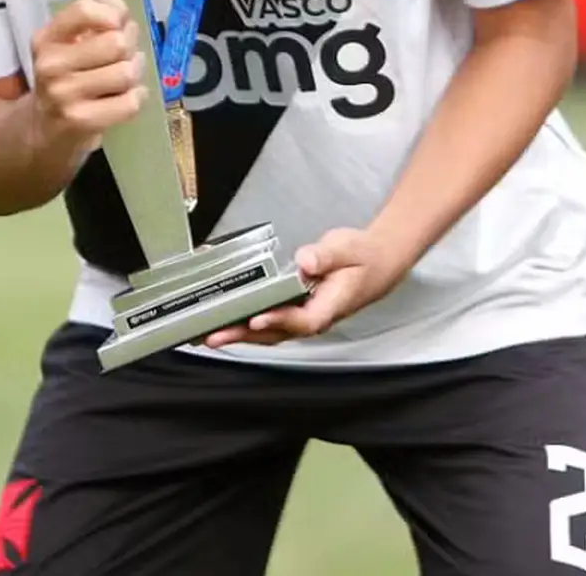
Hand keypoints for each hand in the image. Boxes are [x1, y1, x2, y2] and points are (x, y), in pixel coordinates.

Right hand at [28, 0, 143, 161]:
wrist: (43, 132)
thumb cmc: (69, 76)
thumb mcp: (75, 39)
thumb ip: (106, 2)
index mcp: (48, 37)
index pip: (88, 9)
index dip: (116, 14)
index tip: (118, 23)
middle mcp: (51, 63)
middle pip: (116, 42)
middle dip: (131, 47)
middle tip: (125, 53)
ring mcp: (63, 94)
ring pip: (127, 72)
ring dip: (136, 73)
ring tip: (125, 76)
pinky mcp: (80, 121)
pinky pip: (130, 102)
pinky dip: (137, 97)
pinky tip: (126, 97)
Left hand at [201, 227, 407, 348]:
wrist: (377, 263)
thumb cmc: (363, 256)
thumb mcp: (348, 249)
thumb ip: (326, 255)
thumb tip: (305, 261)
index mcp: (331, 306)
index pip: (303, 319)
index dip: (279, 320)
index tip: (256, 318)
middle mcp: (314, 318)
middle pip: (277, 333)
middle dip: (244, 336)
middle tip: (214, 336)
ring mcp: (303, 317)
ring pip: (269, 332)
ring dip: (240, 334)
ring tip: (208, 335)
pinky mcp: (295, 311)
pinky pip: (269, 321)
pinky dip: (246, 323)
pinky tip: (225, 320)